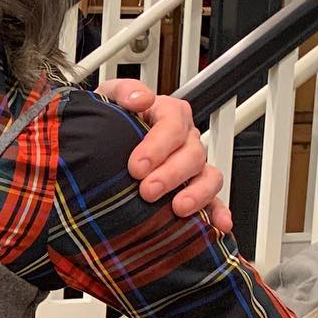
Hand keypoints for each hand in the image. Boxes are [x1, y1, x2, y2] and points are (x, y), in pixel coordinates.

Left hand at [96, 77, 231, 233]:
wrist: (99, 145)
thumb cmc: (107, 122)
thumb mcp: (107, 99)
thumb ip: (123, 92)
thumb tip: (140, 99)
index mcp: (168, 114)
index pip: (173, 124)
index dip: (158, 145)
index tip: (137, 166)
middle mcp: (185, 140)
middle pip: (191, 153)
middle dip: (171, 174)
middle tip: (148, 190)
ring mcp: (192, 166)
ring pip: (208, 176)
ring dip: (197, 193)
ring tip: (178, 207)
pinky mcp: (193, 190)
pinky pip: (213, 201)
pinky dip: (218, 212)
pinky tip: (218, 225)